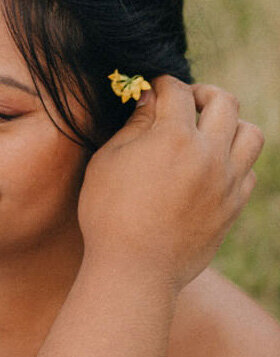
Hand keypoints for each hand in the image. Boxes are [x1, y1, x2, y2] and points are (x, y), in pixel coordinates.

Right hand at [78, 77, 263, 289]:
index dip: (163, 84)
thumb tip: (150, 101)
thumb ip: (133, 126)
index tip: (155, 89)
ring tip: (211, 133)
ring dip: (231, 125)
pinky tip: (213, 168)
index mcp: (174, 137)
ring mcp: (227, 181)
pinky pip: (249, 171)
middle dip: (203, 94)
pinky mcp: (233, 207)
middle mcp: (209, 153)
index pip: (177, 91)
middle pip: (225, 101)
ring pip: (250, 133)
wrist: (134, 271)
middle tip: (187, 103)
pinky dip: (235, 161)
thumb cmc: (108, 217)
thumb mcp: (106, 163)